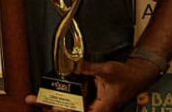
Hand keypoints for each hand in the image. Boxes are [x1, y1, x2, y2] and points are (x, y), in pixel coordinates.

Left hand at [23, 58, 160, 111]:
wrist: (138, 75)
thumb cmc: (127, 76)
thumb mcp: (107, 70)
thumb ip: (89, 68)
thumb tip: (74, 65)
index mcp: (102, 107)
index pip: (78, 111)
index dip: (62, 110)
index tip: (49, 107)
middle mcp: (96, 110)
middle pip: (71, 111)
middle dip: (52, 107)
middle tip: (33, 100)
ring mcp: (94, 107)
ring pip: (72, 108)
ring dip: (55, 105)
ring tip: (37, 99)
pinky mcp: (92, 102)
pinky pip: (76, 103)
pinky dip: (63, 100)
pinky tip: (50, 97)